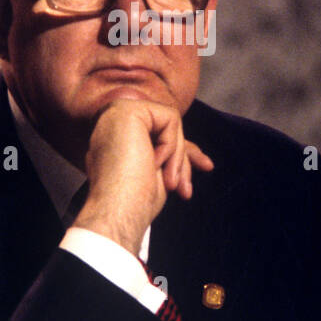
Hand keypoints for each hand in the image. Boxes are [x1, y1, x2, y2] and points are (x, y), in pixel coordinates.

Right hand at [72, 99, 213, 254]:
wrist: (114, 211)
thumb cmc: (132, 202)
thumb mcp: (159, 175)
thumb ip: (168, 157)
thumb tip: (196, 156)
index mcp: (114, 140)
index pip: (158, 136)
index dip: (183, 151)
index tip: (207, 166)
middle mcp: (112, 123)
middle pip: (164, 128)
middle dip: (183, 158)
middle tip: (186, 190)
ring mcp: (117, 113)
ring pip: (170, 122)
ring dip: (177, 156)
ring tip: (170, 184)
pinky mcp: (126, 108)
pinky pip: (170, 118)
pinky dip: (171, 144)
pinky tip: (154, 163)